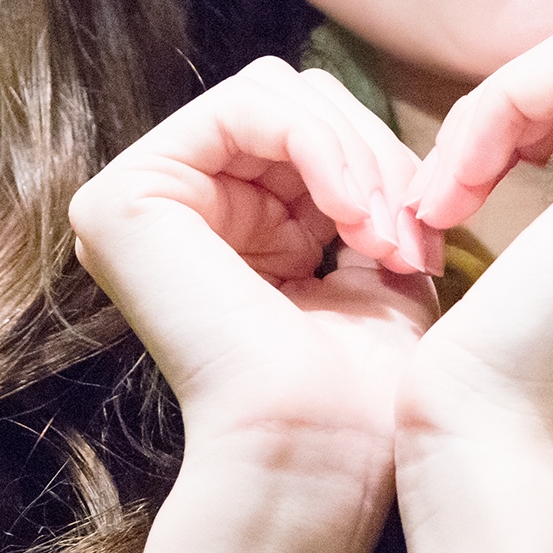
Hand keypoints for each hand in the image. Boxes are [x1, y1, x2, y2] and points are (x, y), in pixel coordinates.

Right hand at [70, 58, 440, 552]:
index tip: (430, 238)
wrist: (320, 458)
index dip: (380, 159)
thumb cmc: (358, 392)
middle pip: (291, 97)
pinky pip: (244, 109)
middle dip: (371, 155)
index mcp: (221, 219)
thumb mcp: (378, 259)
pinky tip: (351, 220)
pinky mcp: (122, 198)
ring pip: (274, 94)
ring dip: (354, 157)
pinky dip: (319, 148)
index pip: (308, 120)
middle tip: (412, 237)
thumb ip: (371, 187)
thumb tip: (399, 133)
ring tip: (384, 239)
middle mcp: (170, 203)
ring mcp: (136, 198)